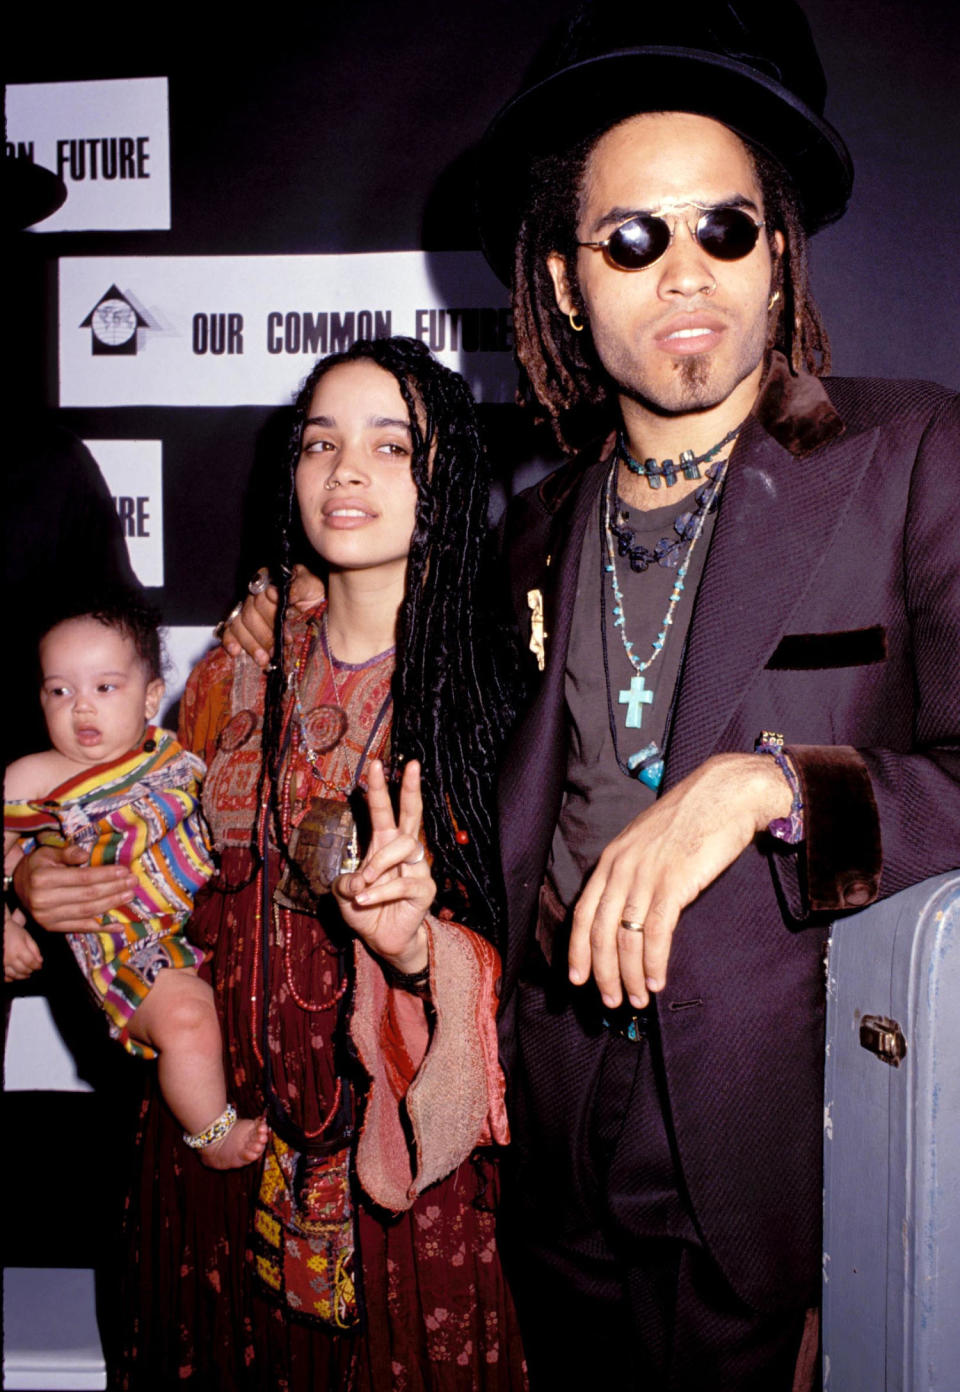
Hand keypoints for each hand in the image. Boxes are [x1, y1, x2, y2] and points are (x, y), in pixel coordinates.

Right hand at [4, 911, 42, 980]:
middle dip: (30, 970)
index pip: (31, 962)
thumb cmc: (13, 932)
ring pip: (14, 975)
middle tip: (33, 969)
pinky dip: (11, 978)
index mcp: (19, 949)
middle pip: (23, 970)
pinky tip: (15, 975)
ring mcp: (2, 963)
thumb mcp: (27, 937)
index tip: (39, 966)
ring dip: (22, 976)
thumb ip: (34, 949)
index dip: (37, 966)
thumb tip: (40, 961)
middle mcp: (10, 958)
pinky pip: (5, 976)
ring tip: (26, 973)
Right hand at [13, 843, 136, 932]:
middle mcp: (43, 901)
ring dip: (111, 905)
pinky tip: (119, 926)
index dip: (105, 875)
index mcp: (43, 879)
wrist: (18, 887)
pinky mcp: (52, 928)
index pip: (82, 878)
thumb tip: (85, 855)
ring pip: (87, 912)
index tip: (124, 871)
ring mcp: (47, 918)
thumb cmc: (37, 867)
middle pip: (87, 896)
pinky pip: (81, 928)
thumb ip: (67, 853)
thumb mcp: (48, 853)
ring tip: (129, 896)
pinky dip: (102, 928)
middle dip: (114, 889)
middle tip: (133, 883)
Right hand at [221, 564, 324, 667]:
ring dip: (251, 644)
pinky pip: (230, 631)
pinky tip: (236, 652)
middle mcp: (256, 594)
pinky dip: (231, 642)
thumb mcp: (312, 587)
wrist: (318, 611)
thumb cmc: (314, 596)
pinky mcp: (243, 626)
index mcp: (271, 581)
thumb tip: (279, 593)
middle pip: (250, 613)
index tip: (286, 620)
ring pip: (239, 625)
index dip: (272, 609)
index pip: (262, 593)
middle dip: (264, 634)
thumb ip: (298, 587)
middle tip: (277, 648)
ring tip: (263, 659)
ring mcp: (247, 610)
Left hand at [333, 760, 433, 973]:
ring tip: (363, 884)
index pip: (383, 811)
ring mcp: (417, 869)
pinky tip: (365, 900)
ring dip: (379, 862)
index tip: (376, 764)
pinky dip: (380, 892)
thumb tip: (358, 881)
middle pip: (412, 814)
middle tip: (411, 765)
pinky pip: (404, 883)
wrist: (382, 940)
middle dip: (411, 789)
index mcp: (383, 845)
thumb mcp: (344, 895)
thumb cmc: (365, 910)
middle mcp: (403, 852)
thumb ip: (345, 883)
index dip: (379, 788)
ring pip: (405, 846)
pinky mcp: (425, 890)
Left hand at [569, 753, 790, 1008]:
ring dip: (630, 976)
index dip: (577, 950)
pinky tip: (657, 982)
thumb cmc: (691, 819)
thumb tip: (624, 910)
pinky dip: (654, 964)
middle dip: (602, 973)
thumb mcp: (647, 841)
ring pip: (626, 938)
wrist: (726, 794)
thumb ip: (631, 871)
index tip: (578, 979)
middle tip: (610, 1001)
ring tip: (637, 999)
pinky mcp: (674, 883)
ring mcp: (646, 875)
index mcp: (611, 858)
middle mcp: (622, 867)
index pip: (582, 912)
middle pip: (600, 932)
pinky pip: (656, 933)